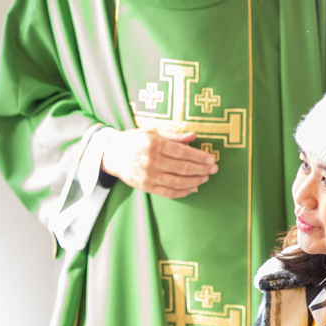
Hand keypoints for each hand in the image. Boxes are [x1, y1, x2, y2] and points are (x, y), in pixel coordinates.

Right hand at [101, 126, 216, 198]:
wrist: (111, 155)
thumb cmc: (134, 140)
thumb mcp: (152, 132)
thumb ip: (174, 135)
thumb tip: (194, 136)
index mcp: (154, 144)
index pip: (183, 152)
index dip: (200, 157)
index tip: (212, 159)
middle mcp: (152, 161)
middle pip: (183, 168)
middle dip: (202, 169)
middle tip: (214, 169)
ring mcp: (149, 176)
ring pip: (178, 182)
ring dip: (195, 181)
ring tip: (205, 178)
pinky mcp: (146, 187)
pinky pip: (168, 193)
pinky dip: (182, 192)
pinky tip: (192, 188)